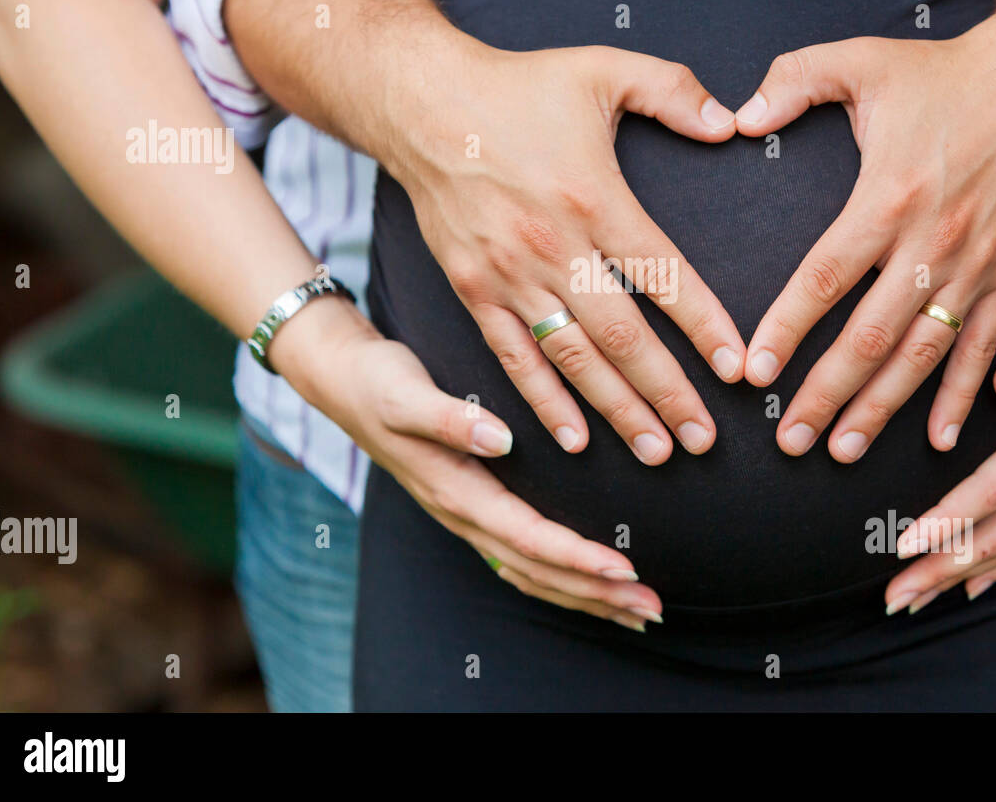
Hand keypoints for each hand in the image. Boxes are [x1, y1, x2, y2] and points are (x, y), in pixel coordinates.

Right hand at [271, 300, 664, 631]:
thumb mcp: (406, 393)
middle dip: (594, 593)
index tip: (621, 566)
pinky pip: (522, 561)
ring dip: (585, 596)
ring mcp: (467, 519)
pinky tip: (594, 589)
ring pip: (531, 574)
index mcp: (455, 489)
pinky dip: (562, 580)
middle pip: (536, 570)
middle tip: (650, 607)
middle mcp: (463, 514)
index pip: (524, 536)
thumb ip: (451, 417)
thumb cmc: (380, 383)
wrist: (344, 384)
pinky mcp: (474, 511)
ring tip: (637, 611)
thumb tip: (499, 438)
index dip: (573, 555)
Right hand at [393, 39, 744, 464]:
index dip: (704, 326)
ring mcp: (508, 275)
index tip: (739, 369)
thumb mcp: (603, 68)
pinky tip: (574, 440)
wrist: (420, 102)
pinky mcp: (473, 291)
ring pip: (572, 358)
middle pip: (621, 336)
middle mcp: (552, 247)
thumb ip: (674, 91)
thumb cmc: (518, 85)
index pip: (662, 276)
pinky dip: (544, 401)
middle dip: (668, 393)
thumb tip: (732, 123)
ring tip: (657, 451)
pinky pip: (514, 357)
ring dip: (617, 410)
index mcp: (593, 197)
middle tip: (706, 441)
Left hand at [735, 20, 995, 460]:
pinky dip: (960, 396)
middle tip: (789, 442)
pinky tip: (937, 440)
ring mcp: (976, 266)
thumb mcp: (861, 60)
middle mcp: (932, 243)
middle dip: (825, 396)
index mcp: (887, 197)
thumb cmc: (945, 74)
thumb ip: (792, 82)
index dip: (786, 330)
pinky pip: (982, 348)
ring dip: (881, 409)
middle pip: (869, 337)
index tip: (753, 374)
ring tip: (842, 452)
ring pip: (921, 356)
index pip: (824, 279)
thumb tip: (737, 117)